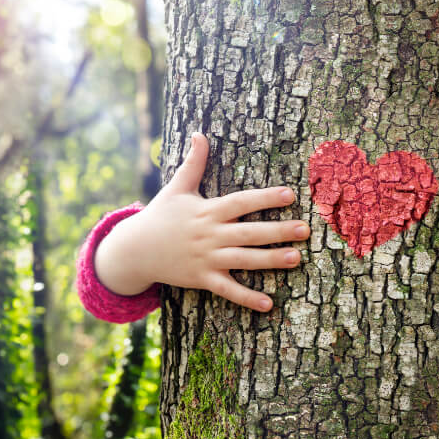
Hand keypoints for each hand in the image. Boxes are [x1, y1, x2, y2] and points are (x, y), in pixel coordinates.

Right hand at [94, 132, 309, 311]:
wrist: (133, 250)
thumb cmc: (159, 216)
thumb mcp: (176, 188)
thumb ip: (193, 163)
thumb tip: (199, 134)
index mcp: (207, 211)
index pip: (241, 202)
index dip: (265, 198)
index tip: (290, 194)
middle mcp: (210, 235)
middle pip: (249, 232)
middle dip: (278, 230)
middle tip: (305, 229)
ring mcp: (206, 259)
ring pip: (244, 260)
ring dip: (271, 260)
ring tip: (296, 258)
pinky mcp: (202, 279)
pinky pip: (228, 290)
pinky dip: (247, 298)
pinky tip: (269, 304)